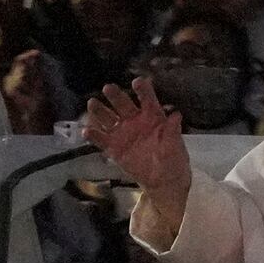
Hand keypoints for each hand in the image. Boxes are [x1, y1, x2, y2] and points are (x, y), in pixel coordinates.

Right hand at [78, 77, 191, 210]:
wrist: (163, 179)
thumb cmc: (172, 158)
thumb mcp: (175, 145)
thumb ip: (173, 131)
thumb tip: (176, 116)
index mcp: (152, 116)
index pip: (146, 99)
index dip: (142, 90)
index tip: (137, 82)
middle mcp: (135, 120)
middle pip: (123, 104)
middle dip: (116, 95)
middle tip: (108, 88)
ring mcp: (123, 133)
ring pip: (108, 118)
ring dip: (100, 110)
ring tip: (92, 103)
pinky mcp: (114, 148)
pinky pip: (101, 139)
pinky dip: (93, 135)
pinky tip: (87, 131)